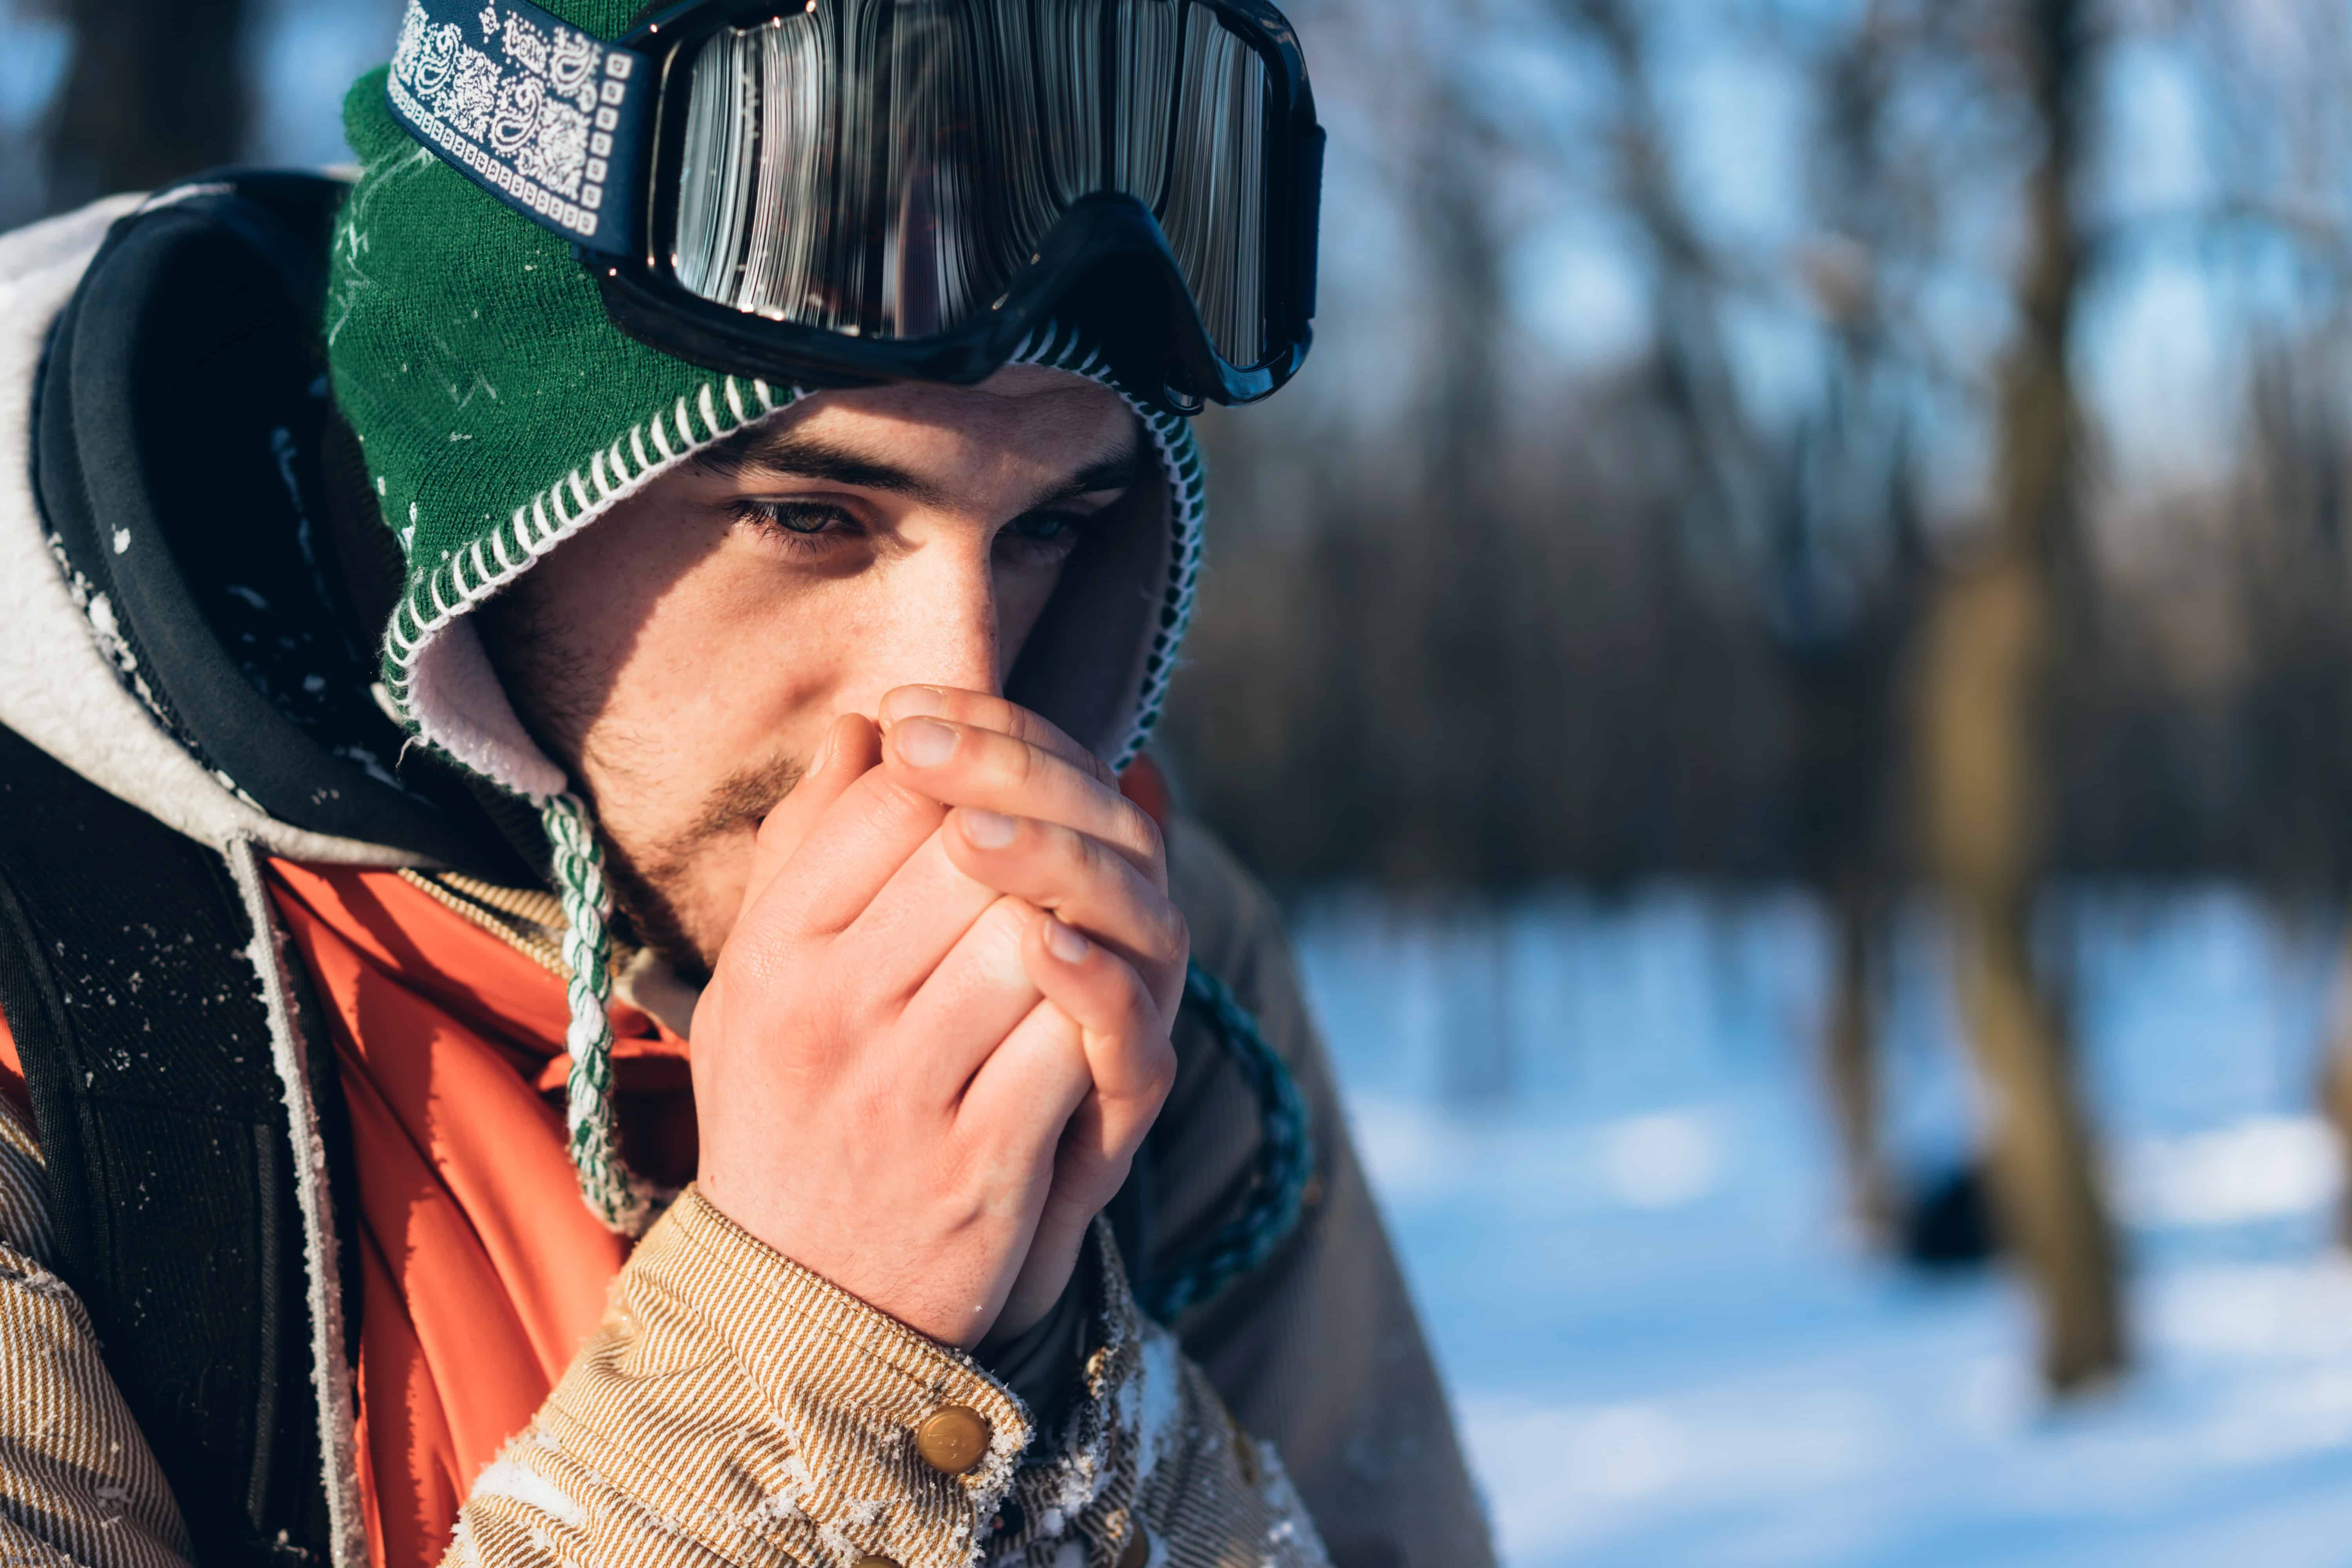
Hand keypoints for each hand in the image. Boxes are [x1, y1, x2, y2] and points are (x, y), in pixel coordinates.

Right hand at [690, 698, 1181, 1346]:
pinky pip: (1075, 1045)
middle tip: (1059, 842)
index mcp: (773, 956)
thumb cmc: (790, 1112)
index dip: (963, 767)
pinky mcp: (983, 1165)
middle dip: (1038, 832)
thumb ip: (808, 848)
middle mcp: (832, 1014)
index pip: (891, 799)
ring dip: (1078, 918)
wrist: (795, 1306)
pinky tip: (1093, 1003)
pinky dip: (1101, 1009)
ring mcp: (908, 1093)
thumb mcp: (763, 979)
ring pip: (1037, 935)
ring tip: (1078, 921)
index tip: (988, 788)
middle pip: (975, 850)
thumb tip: (861, 726)